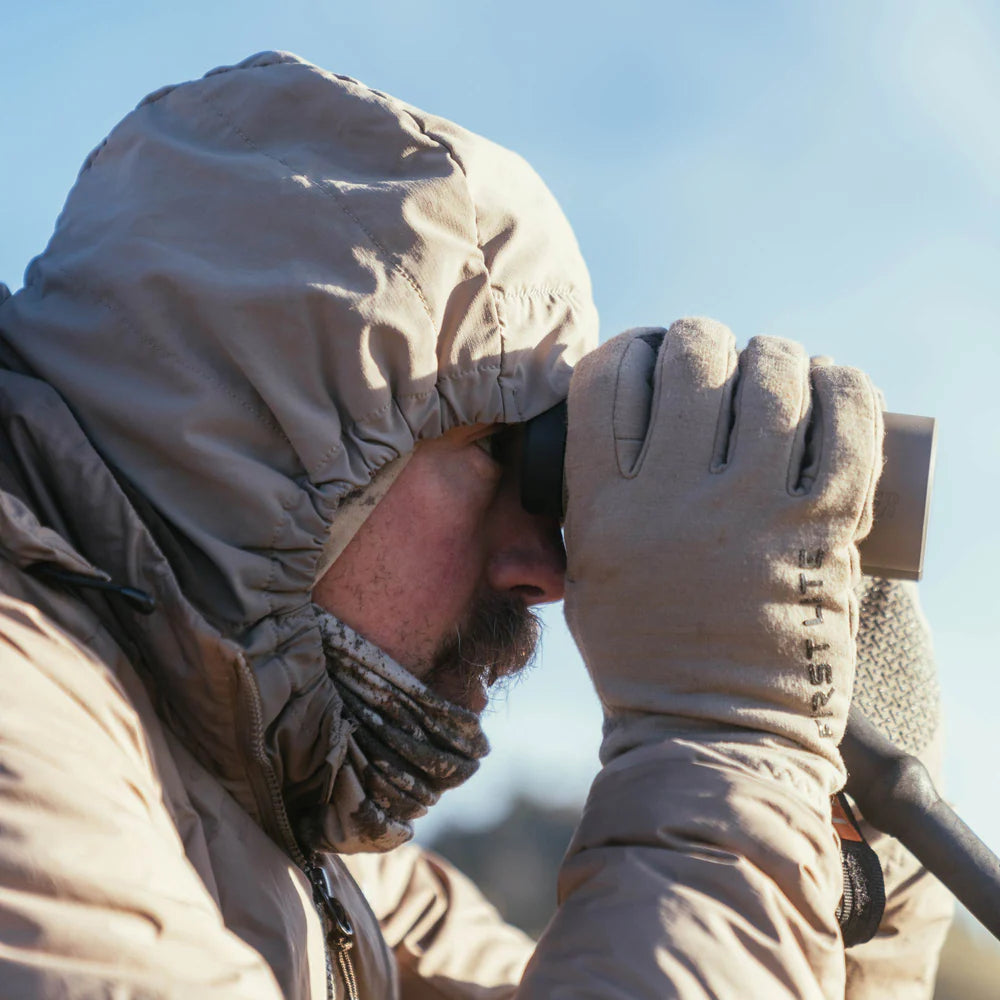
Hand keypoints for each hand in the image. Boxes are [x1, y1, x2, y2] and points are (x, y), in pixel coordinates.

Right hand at [563, 318, 882, 771]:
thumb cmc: (643, 651)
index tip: (647, 359)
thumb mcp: (585, 567)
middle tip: (712, 360)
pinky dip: (842, 386)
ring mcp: (751, 511)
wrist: (714, 732)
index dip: (630, 349)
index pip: (608, 375)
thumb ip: (594, 490)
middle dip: (700, 341)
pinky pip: (847, 425)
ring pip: (772, 376)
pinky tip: (827, 383)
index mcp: (603, 505)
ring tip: (772, 370)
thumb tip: (634, 413)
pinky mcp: (822, 530)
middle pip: (691, 358)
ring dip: (772, 357)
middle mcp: (673, 496)